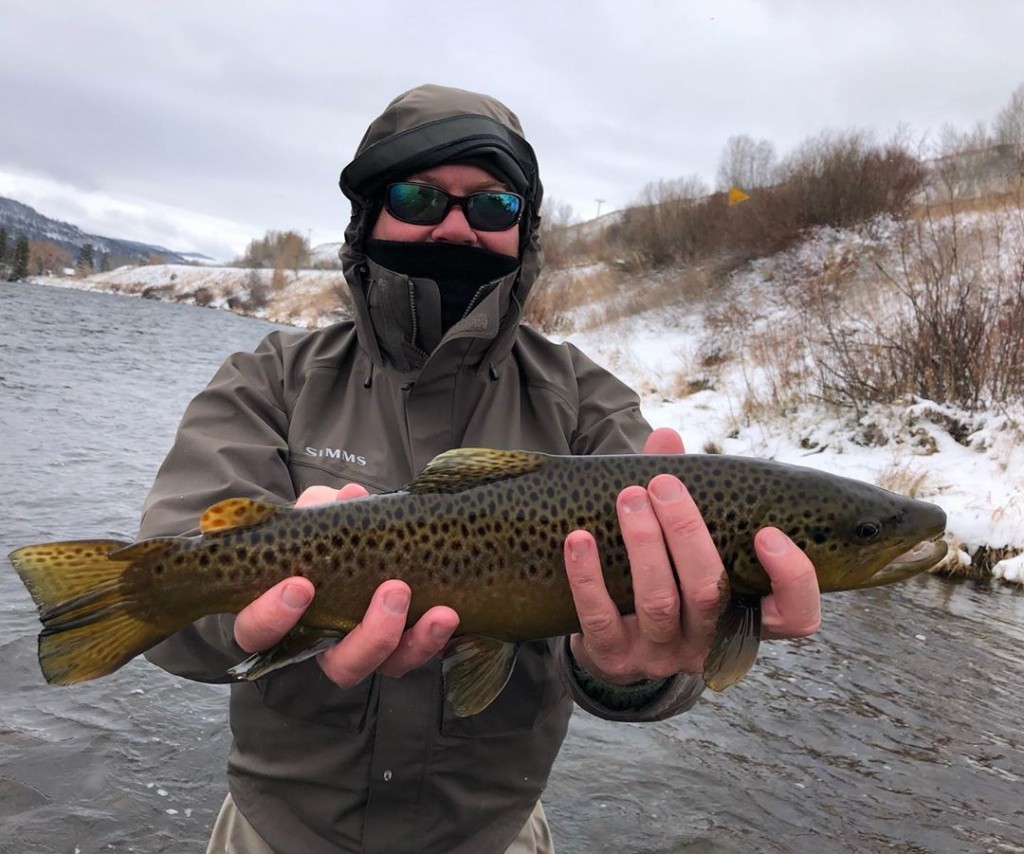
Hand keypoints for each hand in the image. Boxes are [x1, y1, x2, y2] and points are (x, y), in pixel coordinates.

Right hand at [232, 484, 459, 686]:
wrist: (353, 543)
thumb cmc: (318, 536)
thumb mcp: (313, 516)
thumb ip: (322, 508)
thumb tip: (352, 496)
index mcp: (280, 617)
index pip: (257, 633)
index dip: (272, 617)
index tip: (300, 585)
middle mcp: (324, 644)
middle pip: (340, 666)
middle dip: (369, 636)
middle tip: (393, 590)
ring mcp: (366, 650)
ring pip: (388, 667)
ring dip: (416, 642)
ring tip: (441, 611)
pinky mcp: (402, 646)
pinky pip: (420, 653)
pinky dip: (438, 638)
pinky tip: (452, 614)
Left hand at [565, 427, 820, 684]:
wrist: (612, 644)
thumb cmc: (665, 579)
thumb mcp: (682, 546)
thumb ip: (683, 493)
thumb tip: (666, 436)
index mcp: (744, 616)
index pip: (796, 617)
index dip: (792, 579)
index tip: (766, 531)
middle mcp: (708, 643)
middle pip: (709, 593)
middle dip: (686, 532)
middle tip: (663, 484)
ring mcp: (661, 656)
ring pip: (658, 603)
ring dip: (643, 544)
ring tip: (628, 497)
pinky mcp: (614, 659)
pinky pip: (600, 618)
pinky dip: (588, 576)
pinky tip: (579, 538)